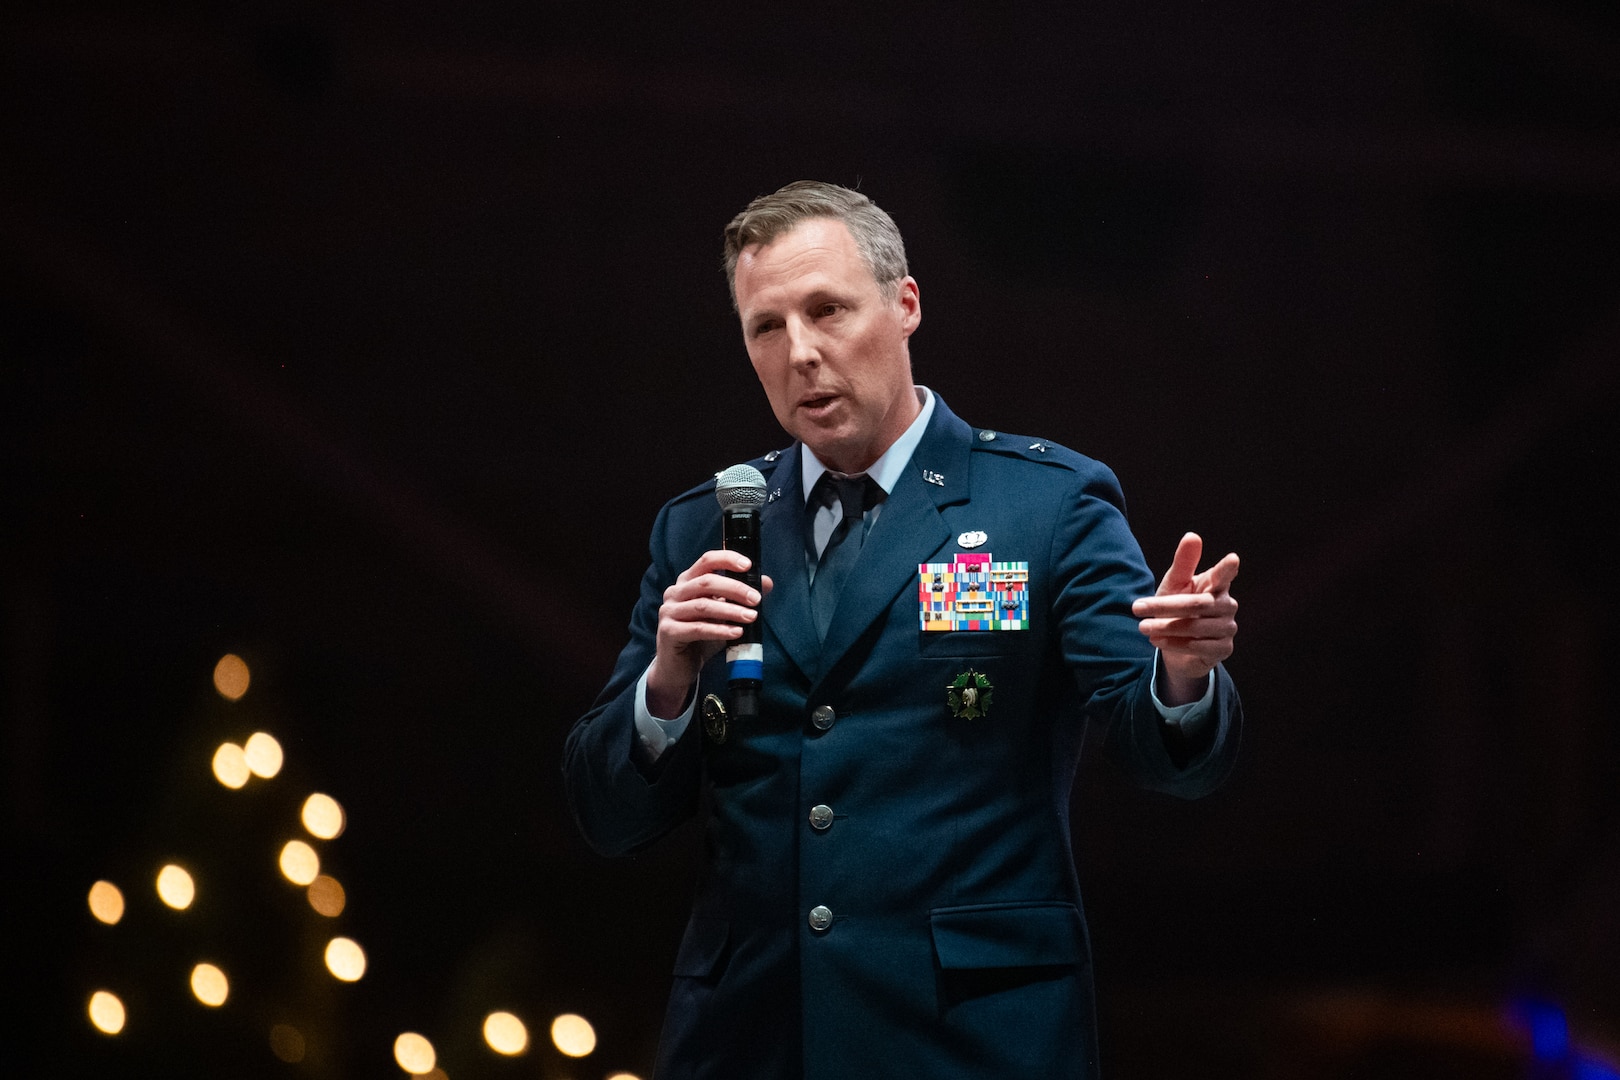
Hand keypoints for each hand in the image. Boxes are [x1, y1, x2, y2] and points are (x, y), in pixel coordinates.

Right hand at [646, 550, 773, 717]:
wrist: (678, 667)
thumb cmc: (702, 637)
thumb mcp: (724, 615)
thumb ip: (740, 598)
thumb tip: (766, 582)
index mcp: (687, 581)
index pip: (706, 561)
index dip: (727, 559)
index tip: (749, 566)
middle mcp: (675, 592)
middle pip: (706, 583)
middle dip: (735, 589)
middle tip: (756, 599)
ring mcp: (669, 612)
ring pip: (703, 606)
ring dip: (730, 610)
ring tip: (751, 617)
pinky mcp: (668, 632)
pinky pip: (697, 629)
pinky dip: (720, 630)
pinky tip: (737, 633)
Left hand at [1131, 533, 1238, 702]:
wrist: (1175, 645)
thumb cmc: (1177, 608)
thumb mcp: (1175, 584)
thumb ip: (1183, 563)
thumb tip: (1192, 536)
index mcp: (1216, 585)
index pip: (1223, 575)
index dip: (1227, 569)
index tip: (1232, 559)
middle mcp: (1227, 605)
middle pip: (1197, 604)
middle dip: (1164, 606)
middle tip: (1136, 608)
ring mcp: (1228, 628)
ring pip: (1195, 627)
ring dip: (1165, 627)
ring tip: (1142, 627)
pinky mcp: (1223, 649)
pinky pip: (1197, 646)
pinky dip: (1173, 644)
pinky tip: (1157, 641)